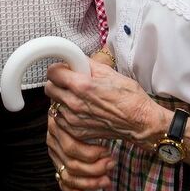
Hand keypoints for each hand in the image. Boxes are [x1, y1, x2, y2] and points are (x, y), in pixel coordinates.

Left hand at [45, 61, 164, 143]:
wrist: (140, 122)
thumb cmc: (129, 98)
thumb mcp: (109, 73)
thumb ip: (87, 64)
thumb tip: (75, 59)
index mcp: (82, 86)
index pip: (52, 73)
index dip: (58, 69)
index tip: (63, 70)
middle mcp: (74, 103)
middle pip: (49, 88)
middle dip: (57, 82)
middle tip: (68, 81)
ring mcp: (74, 120)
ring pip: (54, 104)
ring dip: (61, 99)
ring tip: (76, 97)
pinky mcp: (76, 131)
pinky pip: (60, 119)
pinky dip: (66, 113)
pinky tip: (79, 110)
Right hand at [47, 114, 113, 190]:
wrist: (75, 108)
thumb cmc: (88, 109)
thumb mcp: (91, 109)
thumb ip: (96, 116)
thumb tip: (115, 121)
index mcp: (57, 125)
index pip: (72, 148)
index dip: (92, 154)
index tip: (109, 151)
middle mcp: (53, 141)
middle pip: (71, 163)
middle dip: (95, 168)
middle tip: (112, 164)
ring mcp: (54, 155)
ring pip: (68, 176)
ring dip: (89, 182)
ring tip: (107, 181)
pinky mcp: (58, 167)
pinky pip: (63, 184)